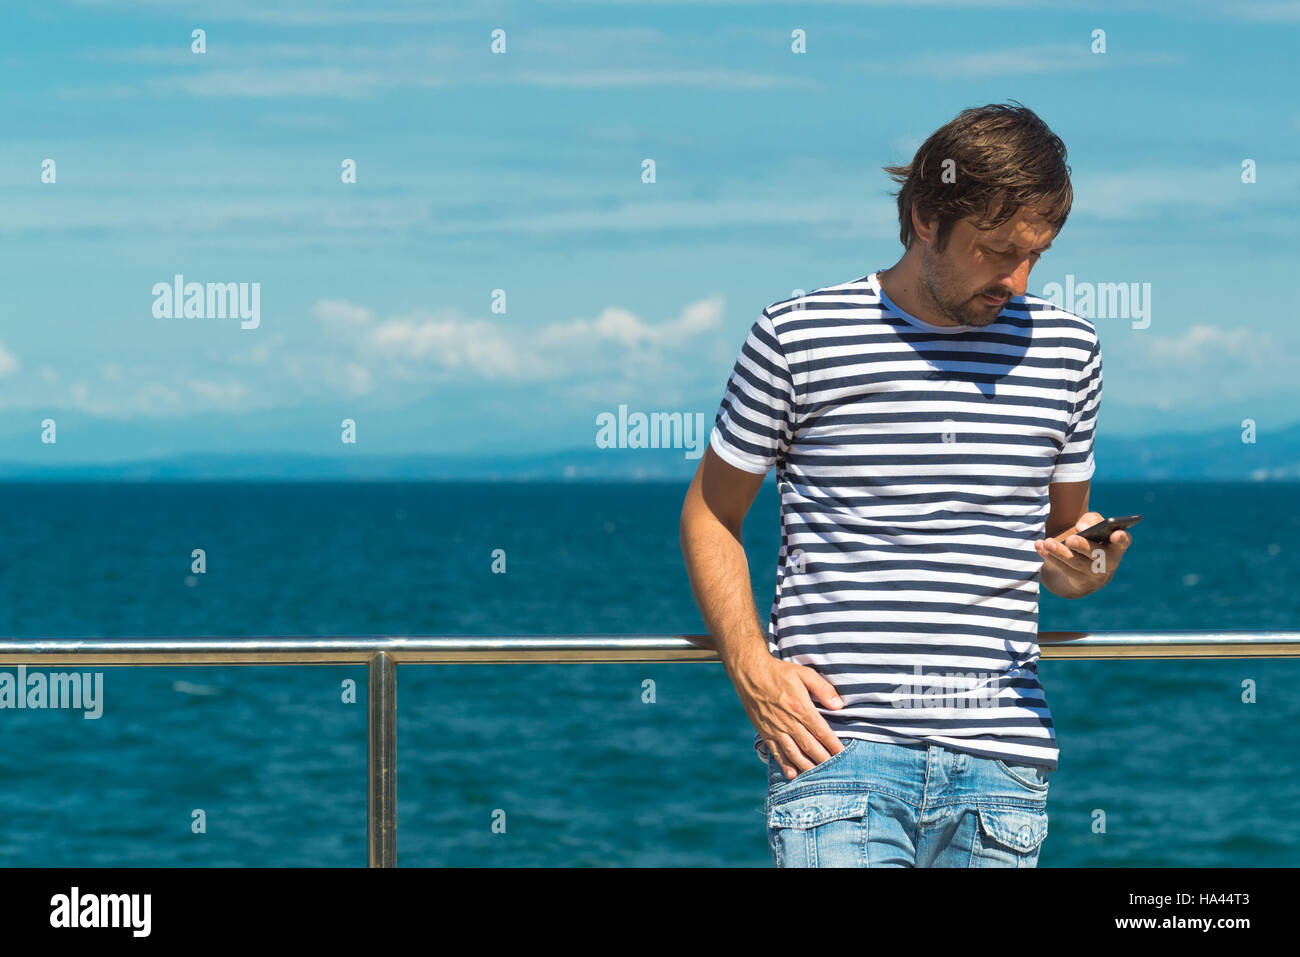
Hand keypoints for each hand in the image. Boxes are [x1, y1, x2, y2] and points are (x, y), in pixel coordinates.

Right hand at [727, 651, 846, 779]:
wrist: (750, 673)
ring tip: (818, 775)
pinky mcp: (764, 732)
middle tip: (835, 769)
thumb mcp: (804, 673)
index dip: (834, 745)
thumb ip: (823, 689)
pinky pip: (776, 752)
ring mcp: (775, 729)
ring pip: (794, 753)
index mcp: (800, 707)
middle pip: (810, 746)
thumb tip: (839, 705)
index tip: (843, 754)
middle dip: (824, 759)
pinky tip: (792, 774)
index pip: (822, 732)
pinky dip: (784, 765)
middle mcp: (788, 722)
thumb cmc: (779, 672)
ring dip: (807, 766)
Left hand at [1034, 511, 1132, 597]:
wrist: (1081, 560)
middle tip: (1071, 539)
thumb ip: (1091, 520)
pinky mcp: (1080, 581)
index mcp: (1117, 545)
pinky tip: (1040, 546)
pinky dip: (1051, 557)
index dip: (1121, 539)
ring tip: (1047, 542)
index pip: (1123, 542)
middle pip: (1098, 555)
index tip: (1116, 534)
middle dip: (1084, 546)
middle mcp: (1110, 561)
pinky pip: (1064, 570)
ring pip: (1077, 564)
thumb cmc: (1091, 537)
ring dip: (1060, 552)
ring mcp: (1095, 574)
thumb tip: (1081, 527)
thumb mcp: (1093, 524)